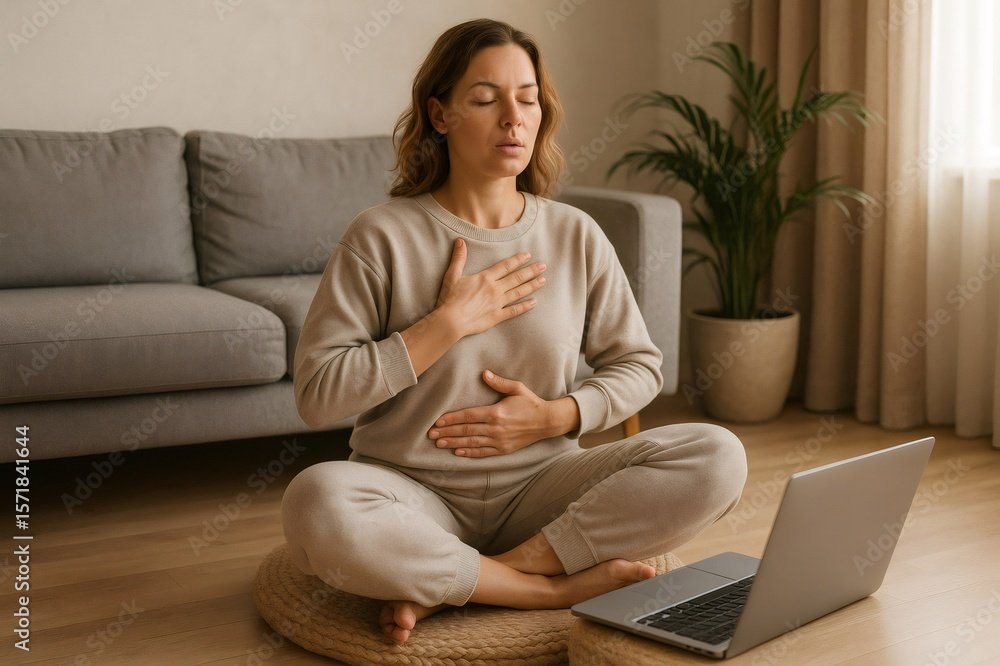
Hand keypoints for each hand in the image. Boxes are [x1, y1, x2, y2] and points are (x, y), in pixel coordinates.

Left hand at [427, 370, 554, 456]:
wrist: (546, 422)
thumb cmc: (530, 403)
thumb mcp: (517, 388)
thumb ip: (499, 382)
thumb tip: (484, 373)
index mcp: (496, 413)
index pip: (468, 416)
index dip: (451, 419)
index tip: (437, 421)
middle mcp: (496, 428)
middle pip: (466, 431)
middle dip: (447, 432)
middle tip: (431, 434)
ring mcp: (499, 441)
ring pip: (472, 443)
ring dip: (454, 443)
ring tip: (439, 443)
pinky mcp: (503, 449)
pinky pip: (483, 452)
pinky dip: (469, 452)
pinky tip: (457, 452)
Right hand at [434, 238, 546, 338]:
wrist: (451, 321)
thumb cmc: (450, 298)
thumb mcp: (452, 275)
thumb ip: (459, 258)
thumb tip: (460, 241)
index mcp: (485, 278)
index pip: (506, 266)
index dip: (518, 260)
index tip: (528, 255)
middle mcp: (495, 289)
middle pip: (517, 278)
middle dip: (531, 271)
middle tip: (543, 266)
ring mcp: (498, 303)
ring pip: (519, 292)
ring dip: (532, 286)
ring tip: (543, 280)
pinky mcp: (497, 316)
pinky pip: (514, 311)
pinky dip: (525, 306)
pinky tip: (534, 303)